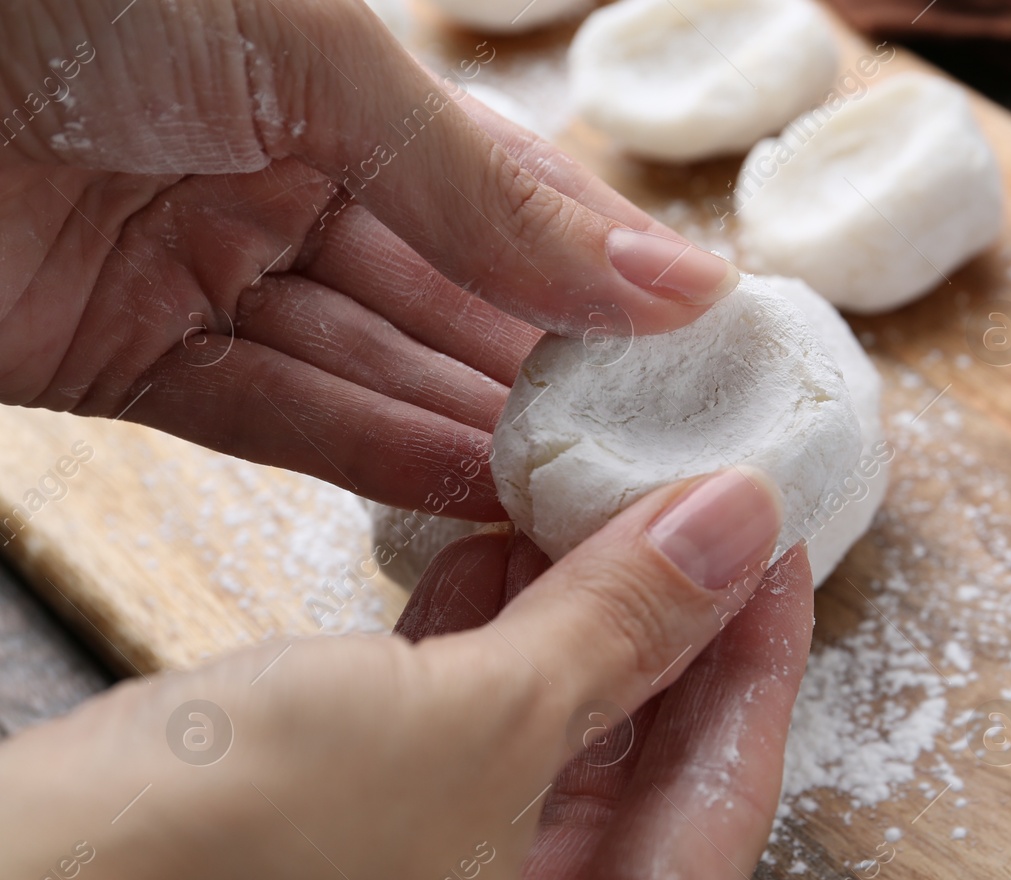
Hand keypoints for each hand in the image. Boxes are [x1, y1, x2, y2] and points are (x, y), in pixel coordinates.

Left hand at [0, 0, 738, 518]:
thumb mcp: (313, 56)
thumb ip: (481, 187)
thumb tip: (661, 277)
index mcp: (324, 72)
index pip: (499, 185)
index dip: (597, 261)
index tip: (694, 337)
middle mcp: (269, 165)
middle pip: (442, 288)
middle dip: (547, 364)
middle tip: (651, 440)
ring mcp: (193, 262)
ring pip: (370, 363)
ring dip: (474, 426)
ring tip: (584, 488)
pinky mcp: (113, 352)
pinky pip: (273, 411)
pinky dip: (370, 454)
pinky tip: (470, 487)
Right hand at [0, 469, 808, 879]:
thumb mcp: (465, 730)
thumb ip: (622, 626)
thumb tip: (736, 525)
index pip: (728, 806)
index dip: (758, 653)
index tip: (775, 536)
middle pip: (641, 782)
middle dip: (664, 632)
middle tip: (696, 506)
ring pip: (543, 760)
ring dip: (568, 628)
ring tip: (597, 501)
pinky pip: (452, 761)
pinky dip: (474, 657)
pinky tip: (490, 552)